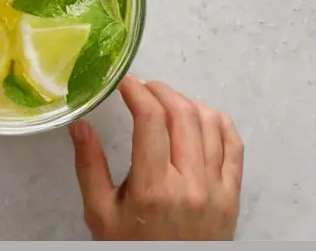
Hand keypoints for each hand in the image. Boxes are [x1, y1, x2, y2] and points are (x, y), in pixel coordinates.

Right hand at [69, 76, 243, 240]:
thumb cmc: (132, 247)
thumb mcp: (100, 214)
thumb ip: (90, 167)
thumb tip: (81, 125)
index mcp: (152, 188)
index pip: (151, 120)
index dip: (138, 92)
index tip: (125, 82)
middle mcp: (189, 184)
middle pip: (182, 115)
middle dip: (161, 91)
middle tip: (144, 88)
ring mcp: (216, 189)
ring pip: (210, 124)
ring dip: (188, 102)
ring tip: (168, 101)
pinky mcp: (233, 195)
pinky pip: (234, 146)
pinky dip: (219, 122)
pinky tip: (202, 116)